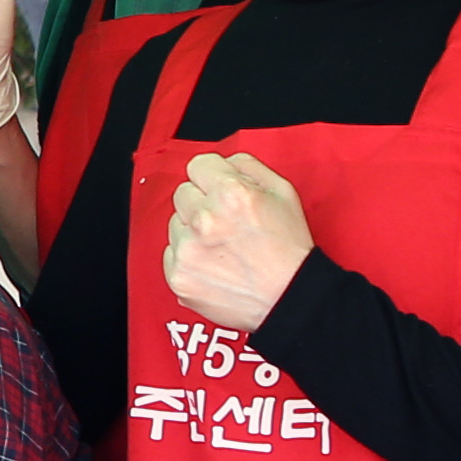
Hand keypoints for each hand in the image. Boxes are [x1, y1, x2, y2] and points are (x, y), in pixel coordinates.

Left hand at [161, 152, 312, 331]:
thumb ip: (247, 166)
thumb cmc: (289, 248)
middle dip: (202, 203)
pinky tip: (214, 266)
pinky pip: (171, 254)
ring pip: (175, 224)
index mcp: (230, 193)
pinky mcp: (179, 277)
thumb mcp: (283, 192)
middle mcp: (204, 219)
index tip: (221, 191)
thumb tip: (223, 161)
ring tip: (223, 248)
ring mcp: (187, 250)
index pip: (197, 165)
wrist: (289, 299)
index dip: (213, 177)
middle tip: (226, 223)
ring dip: (193, 231)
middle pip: (182, 193)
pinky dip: (188, 259)